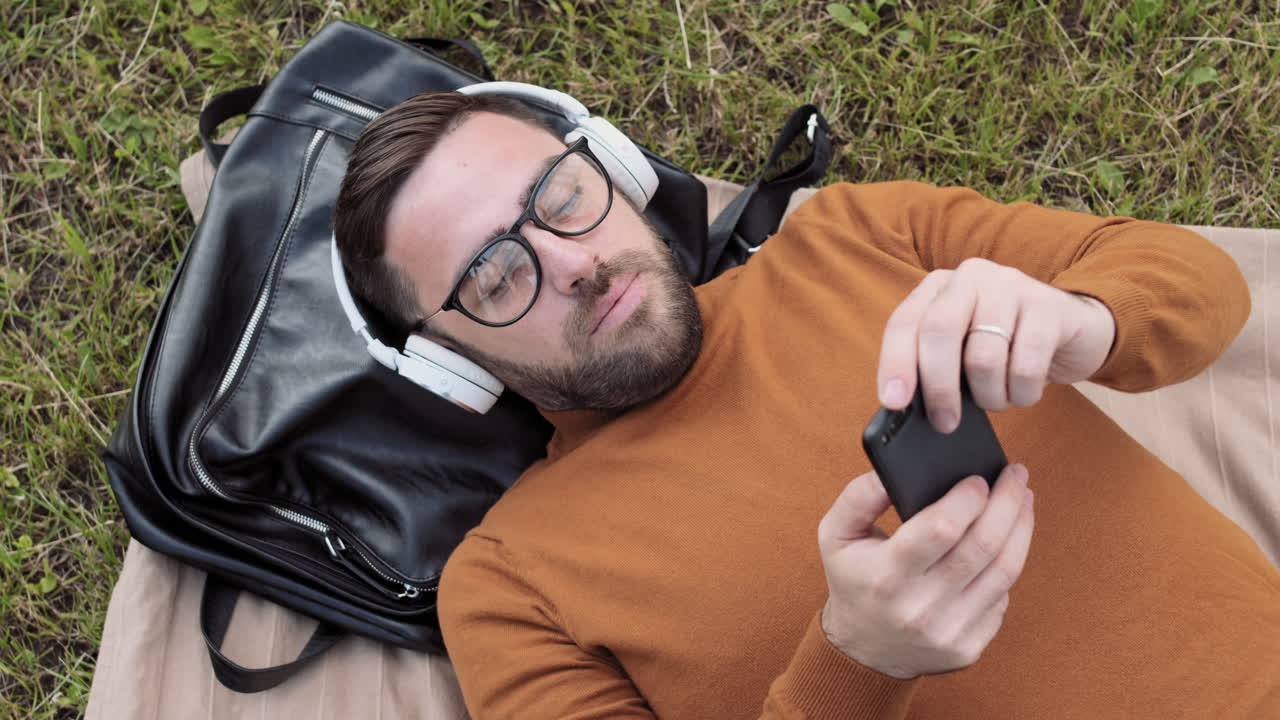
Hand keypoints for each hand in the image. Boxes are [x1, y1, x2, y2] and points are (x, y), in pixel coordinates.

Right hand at [817, 465, 1033, 679]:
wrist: (862, 649)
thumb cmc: (853, 580)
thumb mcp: (836, 535)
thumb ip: (858, 497)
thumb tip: (890, 471)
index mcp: (885, 575)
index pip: (941, 529)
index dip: (968, 498)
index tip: (979, 478)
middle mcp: (919, 608)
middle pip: (983, 545)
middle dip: (1007, 502)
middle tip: (1016, 474)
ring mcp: (948, 631)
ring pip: (1004, 571)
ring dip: (1021, 528)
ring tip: (1023, 499)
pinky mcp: (969, 647)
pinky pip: (1002, 597)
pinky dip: (1008, 564)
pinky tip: (1006, 543)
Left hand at [876, 257, 1115, 432]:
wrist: (1073, 330)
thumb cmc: (1005, 347)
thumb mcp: (963, 350)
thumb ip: (933, 365)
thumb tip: (905, 406)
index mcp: (938, 287)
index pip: (904, 323)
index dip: (895, 363)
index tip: (893, 403)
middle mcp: (970, 278)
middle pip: (939, 331)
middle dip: (938, 386)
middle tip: (945, 423)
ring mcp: (1012, 287)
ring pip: (984, 356)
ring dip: (989, 395)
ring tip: (997, 400)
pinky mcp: (1049, 307)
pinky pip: (1026, 366)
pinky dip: (1021, 393)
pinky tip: (1023, 392)